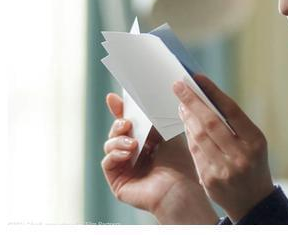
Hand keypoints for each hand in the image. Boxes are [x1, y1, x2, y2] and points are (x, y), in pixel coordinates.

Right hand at [101, 92, 218, 223]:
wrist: (180, 189)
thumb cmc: (179, 162)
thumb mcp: (166, 133)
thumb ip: (152, 117)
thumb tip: (142, 99)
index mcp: (148, 142)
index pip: (130, 123)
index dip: (121, 110)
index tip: (113, 98)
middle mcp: (135, 154)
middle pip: (117, 132)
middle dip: (119, 124)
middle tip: (127, 122)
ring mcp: (125, 168)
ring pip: (110, 145)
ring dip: (118, 140)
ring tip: (133, 144)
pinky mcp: (118, 181)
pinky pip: (107, 162)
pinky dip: (114, 154)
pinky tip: (127, 153)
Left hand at [174, 74, 274, 222]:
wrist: (253, 201)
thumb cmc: (253, 164)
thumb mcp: (254, 142)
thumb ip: (235, 124)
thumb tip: (208, 99)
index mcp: (255, 141)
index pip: (231, 111)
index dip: (213, 92)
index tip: (198, 78)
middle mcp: (240, 155)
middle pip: (211, 122)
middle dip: (192, 101)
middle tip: (179, 86)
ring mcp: (224, 169)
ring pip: (199, 136)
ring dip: (187, 117)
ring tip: (182, 104)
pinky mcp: (209, 179)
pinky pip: (194, 152)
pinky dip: (189, 136)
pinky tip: (186, 125)